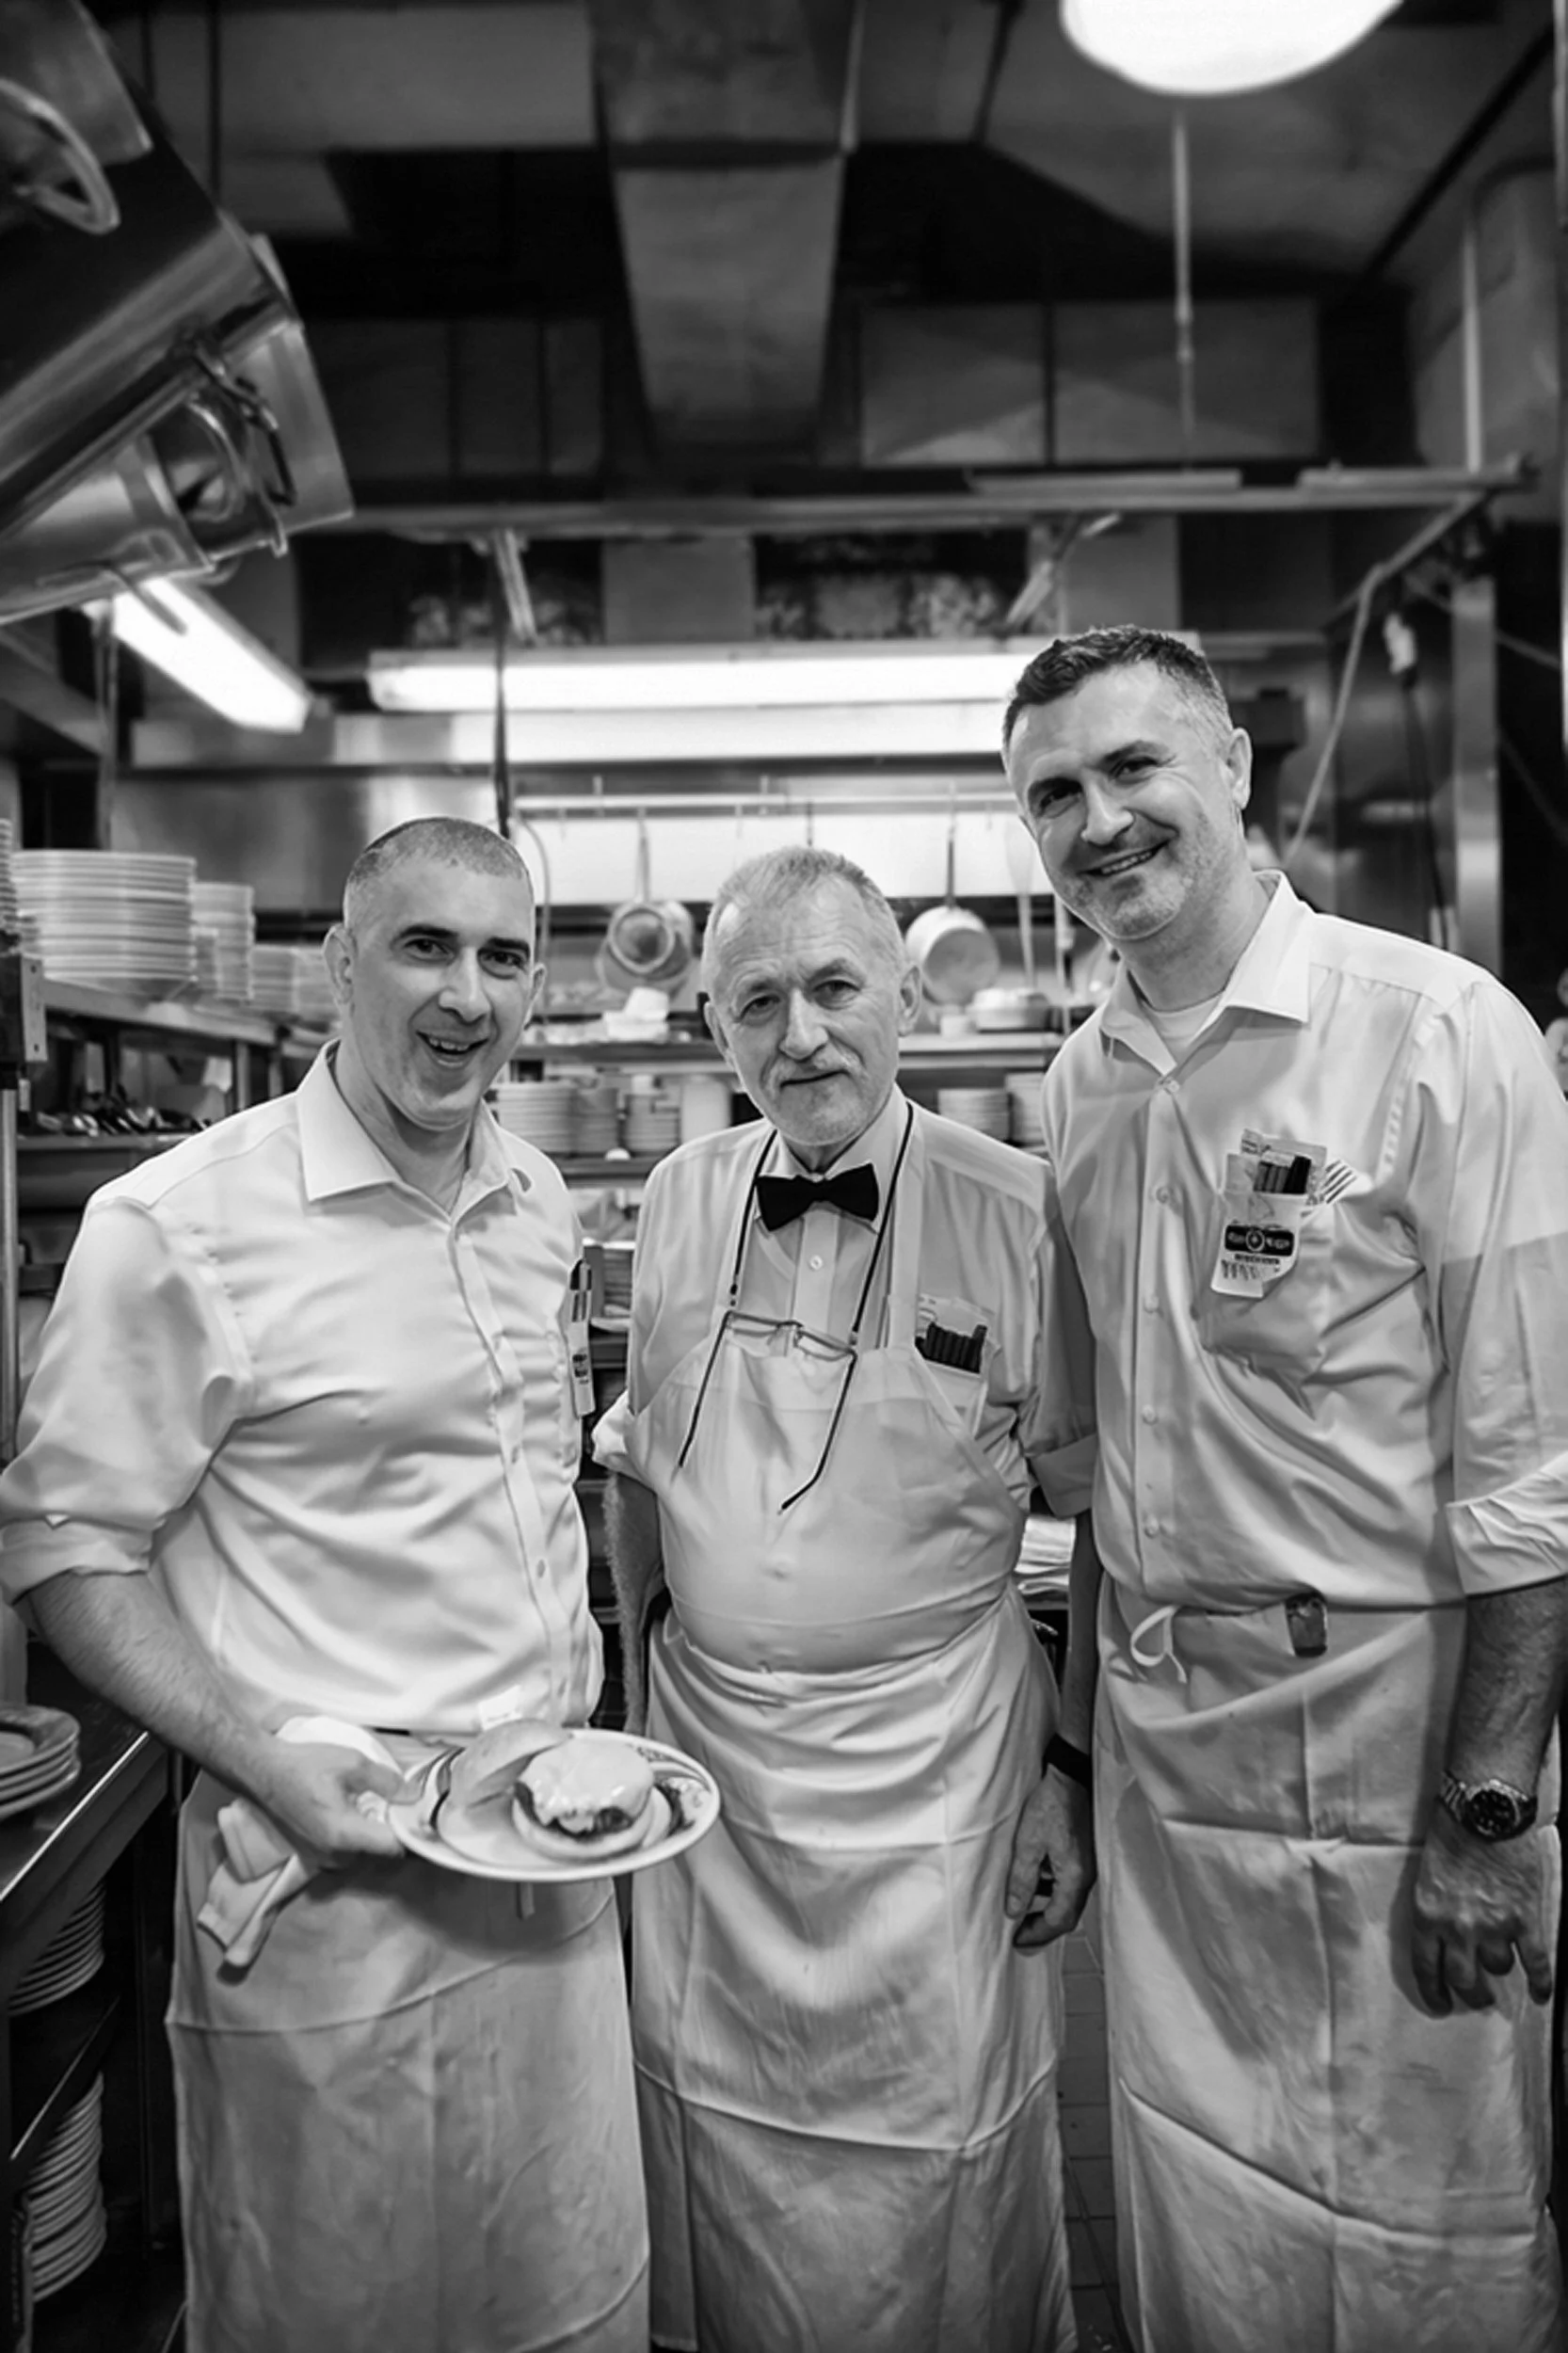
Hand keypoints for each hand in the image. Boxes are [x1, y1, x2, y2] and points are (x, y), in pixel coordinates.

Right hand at [249, 1738, 405, 1867]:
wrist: (264, 1772)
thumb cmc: (304, 1765)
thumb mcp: (352, 1763)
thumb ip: (387, 1781)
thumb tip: (413, 1795)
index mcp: (344, 1834)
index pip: (392, 1847)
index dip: (410, 1830)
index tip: (418, 1812)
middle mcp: (333, 1854)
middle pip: (379, 1850)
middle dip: (390, 1827)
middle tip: (394, 1800)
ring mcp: (321, 1856)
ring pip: (363, 1849)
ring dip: (372, 1829)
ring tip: (370, 1801)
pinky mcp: (314, 1852)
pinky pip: (346, 1848)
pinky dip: (355, 1831)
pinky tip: (351, 1807)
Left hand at [1005, 1767, 1095, 1951]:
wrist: (1073, 1775)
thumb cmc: (1051, 1805)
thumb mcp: (1028, 1843)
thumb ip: (1022, 1880)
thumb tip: (1015, 1911)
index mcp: (1075, 1878)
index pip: (1058, 1920)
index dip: (1037, 1934)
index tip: (1017, 1941)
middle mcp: (1087, 1877)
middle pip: (1068, 1915)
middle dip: (1044, 1928)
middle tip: (1020, 1935)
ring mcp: (1089, 1866)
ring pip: (1069, 1900)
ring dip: (1048, 1910)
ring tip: (1023, 1912)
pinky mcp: (1086, 1855)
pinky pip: (1070, 1884)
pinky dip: (1053, 1893)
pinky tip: (1036, 1883)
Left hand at [1410, 1803, 1552, 2015]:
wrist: (1484, 1811)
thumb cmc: (1452, 1832)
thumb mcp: (1427, 1875)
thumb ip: (1433, 1908)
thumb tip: (1442, 1935)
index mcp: (1427, 1915)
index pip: (1426, 1968)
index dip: (1434, 1992)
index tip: (1440, 2005)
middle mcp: (1458, 1928)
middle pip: (1463, 1979)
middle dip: (1471, 1993)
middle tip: (1477, 1996)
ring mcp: (1493, 1926)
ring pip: (1498, 1967)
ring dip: (1500, 1968)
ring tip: (1502, 1965)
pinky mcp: (1524, 1919)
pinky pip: (1535, 1962)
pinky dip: (1541, 1981)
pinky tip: (1541, 1993)